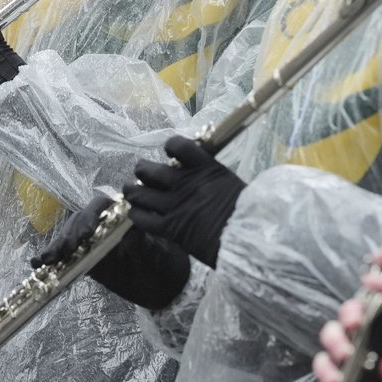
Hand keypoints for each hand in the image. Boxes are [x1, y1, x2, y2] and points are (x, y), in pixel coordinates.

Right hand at [33, 192, 191, 309]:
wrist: (165, 286)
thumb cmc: (166, 264)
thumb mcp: (159, 253)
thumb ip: (144, 243)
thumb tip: (131, 231)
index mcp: (122, 214)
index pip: (101, 206)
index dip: (91, 216)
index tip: (87, 234)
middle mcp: (104, 224)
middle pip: (80, 220)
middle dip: (70, 234)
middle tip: (65, 250)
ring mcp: (92, 242)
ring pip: (70, 237)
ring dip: (57, 246)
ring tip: (47, 259)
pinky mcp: (84, 258)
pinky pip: (66, 255)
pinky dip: (51, 256)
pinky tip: (38, 263)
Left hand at [124, 136, 244, 266]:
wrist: (249, 236)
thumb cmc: (249, 211)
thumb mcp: (232, 183)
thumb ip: (211, 177)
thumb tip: (203, 174)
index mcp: (204, 167)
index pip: (177, 145)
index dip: (170, 146)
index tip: (170, 152)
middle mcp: (184, 182)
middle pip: (148, 170)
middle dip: (142, 170)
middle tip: (143, 175)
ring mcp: (174, 205)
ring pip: (139, 193)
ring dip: (132, 191)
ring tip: (131, 191)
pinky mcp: (170, 227)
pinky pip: (142, 218)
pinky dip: (136, 214)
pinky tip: (138, 213)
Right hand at [287, 261, 381, 381]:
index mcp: (372, 336)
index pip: (359, 311)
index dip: (359, 301)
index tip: (367, 288)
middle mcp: (352, 351)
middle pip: (334, 332)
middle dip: (337, 339)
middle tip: (346, 352)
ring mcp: (341, 375)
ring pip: (323, 361)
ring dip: (324, 368)